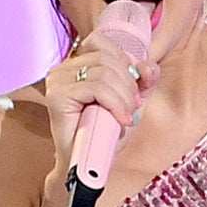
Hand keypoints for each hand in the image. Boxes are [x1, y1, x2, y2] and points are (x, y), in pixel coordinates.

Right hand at [42, 33, 157, 181]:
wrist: (88, 165)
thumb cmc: (104, 134)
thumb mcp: (130, 102)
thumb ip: (142, 82)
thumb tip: (150, 67)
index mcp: (76, 64)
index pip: (101, 42)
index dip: (123, 61)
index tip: (131, 89)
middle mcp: (62, 68)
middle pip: (107, 57)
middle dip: (128, 84)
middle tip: (132, 108)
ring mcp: (57, 80)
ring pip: (104, 72)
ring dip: (123, 97)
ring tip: (125, 117)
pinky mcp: (57, 96)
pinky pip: (96, 87)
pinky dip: (115, 104)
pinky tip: (120, 120)